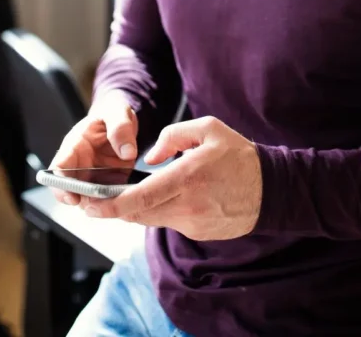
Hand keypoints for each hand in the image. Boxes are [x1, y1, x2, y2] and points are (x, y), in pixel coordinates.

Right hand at [50, 91, 138, 205]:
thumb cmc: (112, 113)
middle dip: (80, 201)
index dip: (61, 185)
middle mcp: (79, 164)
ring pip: (88, 198)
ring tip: (114, 204)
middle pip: (70, 189)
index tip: (72, 196)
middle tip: (95, 207)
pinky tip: (125, 202)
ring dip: (98, 204)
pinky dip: (114, 203)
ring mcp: (93, 176)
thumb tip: (127, 153)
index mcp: (75, 145)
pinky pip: (107, 198)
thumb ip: (121, 128)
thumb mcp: (117, 112)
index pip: (59, 167)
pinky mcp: (108, 183)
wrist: (121, 120)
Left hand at [80, 116, 262, 240]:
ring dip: (136, 209)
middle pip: (139, 214)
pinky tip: (164, 197)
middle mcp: (187, 205)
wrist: (270, 189)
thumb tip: (148, 157)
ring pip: (152, 219)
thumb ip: (173, 136)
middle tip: (92, 201)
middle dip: (113, 209)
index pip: (140, 198)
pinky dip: (160, 211)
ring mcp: (193, 223)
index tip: (90, 204)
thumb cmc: (238, 156)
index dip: (111, 205)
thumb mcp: (208, 129)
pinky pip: (170, 221)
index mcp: (187, 177)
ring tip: (124, 196)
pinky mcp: (198, 232)